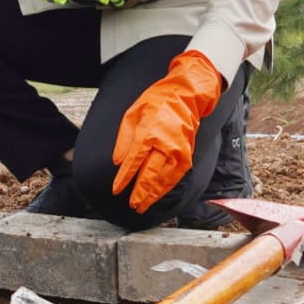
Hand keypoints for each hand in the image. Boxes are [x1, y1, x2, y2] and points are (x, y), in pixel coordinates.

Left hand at [112, 51, 222, 212]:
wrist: (186, 97)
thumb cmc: (157, 103)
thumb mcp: (132, 114)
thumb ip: (124, 139)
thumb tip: (117, 162)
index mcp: (148, 133)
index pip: (133, 162)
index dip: (124, 179)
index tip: (117, 190)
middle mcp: (164, 145)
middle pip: (149, 175)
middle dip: (140, 193)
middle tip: (132, 205)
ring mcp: (178, 152)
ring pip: (163, 180)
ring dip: (152, 195)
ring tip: (143, 206)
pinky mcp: (186, 156)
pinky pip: (175, 177)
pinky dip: (166, 188)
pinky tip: (158, 195)